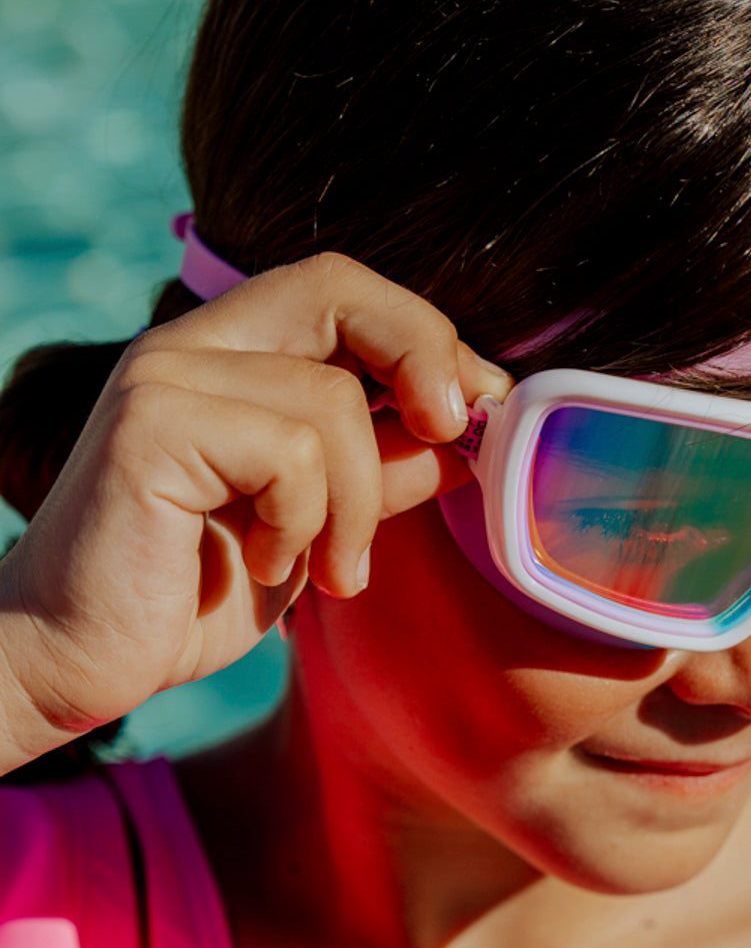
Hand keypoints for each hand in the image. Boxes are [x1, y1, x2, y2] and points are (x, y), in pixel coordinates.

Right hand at [0, 253, 512, 771]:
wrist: (76, 660)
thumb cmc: (195, 590)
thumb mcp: (321, 522)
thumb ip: (387, 468)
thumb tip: (473, 432)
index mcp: (231, 353)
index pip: (343, 291)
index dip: (427, 339)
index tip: (478, 408)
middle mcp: (191, 345)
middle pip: (338, 286)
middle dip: (422, 353)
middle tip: (452, 430)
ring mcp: (163, 376)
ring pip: (331, 403)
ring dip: (358, 507)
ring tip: (332, 570)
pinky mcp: (147, 426)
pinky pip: (290, 453)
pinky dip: (303, 523)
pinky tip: (263, 564)